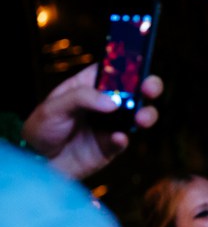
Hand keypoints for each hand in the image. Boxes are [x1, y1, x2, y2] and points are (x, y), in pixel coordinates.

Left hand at [21, 63, 163, 179]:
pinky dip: (123, 139)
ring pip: (139, 115)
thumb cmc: (42, 129)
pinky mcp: (112, 145)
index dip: (129, 65)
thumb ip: (82, 99)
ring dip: (146, 114)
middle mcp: (106, 102)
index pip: (114, 69)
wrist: (38, 162)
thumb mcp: (53, 107)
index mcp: (90, 85)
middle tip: (149, 89)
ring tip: (141, 119)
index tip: (138, 65)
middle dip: (149, 86)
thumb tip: (113, 101)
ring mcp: (112, 124)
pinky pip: (124, 140)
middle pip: (135, 90)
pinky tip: (117, 138)